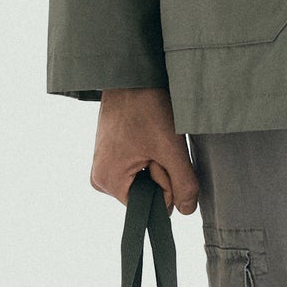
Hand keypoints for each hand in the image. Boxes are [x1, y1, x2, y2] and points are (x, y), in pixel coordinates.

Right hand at [90, 86, 198, 212]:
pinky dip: (149, 154)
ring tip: (150, 135)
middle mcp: (99, 179)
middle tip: (156, 141)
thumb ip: (183, 184)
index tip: (161, 154)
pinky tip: (146, 134)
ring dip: (156, 161)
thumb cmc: (147, 108)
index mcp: (108, 182)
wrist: (130, 75)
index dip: (166, 183)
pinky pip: (137, 167)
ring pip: (144, 179)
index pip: (150, 205)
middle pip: (146, 193)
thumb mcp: (171, 148)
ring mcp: (102, 166)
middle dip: (160, 171)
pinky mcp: (108, 155)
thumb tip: (187, 211)